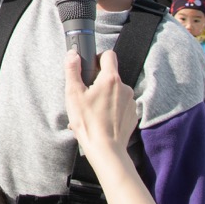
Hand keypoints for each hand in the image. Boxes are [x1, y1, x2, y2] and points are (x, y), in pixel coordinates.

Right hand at [63, 50, 136, 167]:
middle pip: (111, 76)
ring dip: (105, 96)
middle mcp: (125, 88)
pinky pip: (121, 105)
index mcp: (111, 79)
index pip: (109, 55)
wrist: (106, 149)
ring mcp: (130, 102)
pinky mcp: (133, 115)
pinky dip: (112, 109)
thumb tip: (73, 54)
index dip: (98, 58)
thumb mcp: (73, 94)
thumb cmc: (88, 122)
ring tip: (92, 111)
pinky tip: (101, 119)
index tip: (89, 68)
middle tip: (86, 95)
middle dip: (98, 81)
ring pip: (115, 91)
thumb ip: (72, 70)